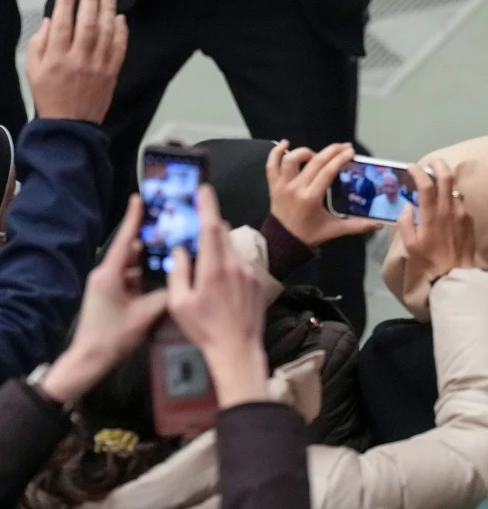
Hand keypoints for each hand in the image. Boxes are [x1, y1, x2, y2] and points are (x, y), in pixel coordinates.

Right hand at [26, 0, 127, 123]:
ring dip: (108, 11)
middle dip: (90, 0)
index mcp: (56, 58)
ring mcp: (98, 66)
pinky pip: (119, 49)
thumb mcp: (32, 70)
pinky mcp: (112, 73)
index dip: (65, 3)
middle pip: (87, 24)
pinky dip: (121, 32)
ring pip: (105, 33)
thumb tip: (48, 21)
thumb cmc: (49, 95)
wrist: (70, 124)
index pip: (62, 24)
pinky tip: (120, 18)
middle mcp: (79, 59)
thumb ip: (38, 44)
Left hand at [40, 196, 168, 404]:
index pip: (125, 240)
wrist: (89, 360)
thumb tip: (184, 279)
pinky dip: (147, 271)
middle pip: (131, 249)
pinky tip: (166, 269)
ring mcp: (109, 284)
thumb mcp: (144, 315)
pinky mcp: (113, 294)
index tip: (139, 198)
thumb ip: (165, 294)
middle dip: (150, 236)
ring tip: (174, 243)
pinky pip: (132, 276)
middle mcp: (107, 274)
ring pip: (134, 263)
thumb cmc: (113, 336)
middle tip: (172, 222)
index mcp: (111, 274)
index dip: (133, 218)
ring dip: (151, 256)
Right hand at [168, 185, 267, 407]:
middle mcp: (235, 265)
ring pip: (231, 248)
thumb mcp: (179, 304)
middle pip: (222, 234)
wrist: (238, 349)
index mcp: (214, 268)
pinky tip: (219, 281)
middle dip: (208, 226)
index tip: (204, 189)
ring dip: (218, 246)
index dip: (207, 205)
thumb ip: (179, 272)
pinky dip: (228, 261)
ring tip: (204, 262)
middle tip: (194, 227)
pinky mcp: (257, 281)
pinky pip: (240, 262)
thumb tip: (180, 249)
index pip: (212, 227)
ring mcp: (249, 272)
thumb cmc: (204, 329)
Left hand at [267, 141, 382, 245]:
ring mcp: (282, 185)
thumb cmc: (309, 234)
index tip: (350, 151)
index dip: (340, 159)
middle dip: (331, 151)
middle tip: (344, 147)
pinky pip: (271, 165)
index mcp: (311, 198)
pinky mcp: (273, 185)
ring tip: (317, 154)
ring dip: (306, 152)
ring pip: (291, 159)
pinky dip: (276, 152)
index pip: (327, 171)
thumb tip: (378, 224)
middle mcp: (296, 188)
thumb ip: (357, 226)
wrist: (282, 243)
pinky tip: (285, 143)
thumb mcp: (334, 230)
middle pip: (314, 162)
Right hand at [397, 159, 475, 279]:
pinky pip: (461, 201)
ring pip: (455, 188)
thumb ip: (406, 223)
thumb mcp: (410, 245)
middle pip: (446, 177)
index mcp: (431, 215)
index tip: (411, 167)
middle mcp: (449, 209)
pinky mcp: (470, 219)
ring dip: (446, 181)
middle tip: (430, 162)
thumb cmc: (430, 261)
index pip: (426, 185)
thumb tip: (407, 207)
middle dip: (437, 164)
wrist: (455, 275)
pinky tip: (447, 202)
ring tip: (437, 182)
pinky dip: (452, 196)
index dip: (418, 172)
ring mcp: (462, 213)